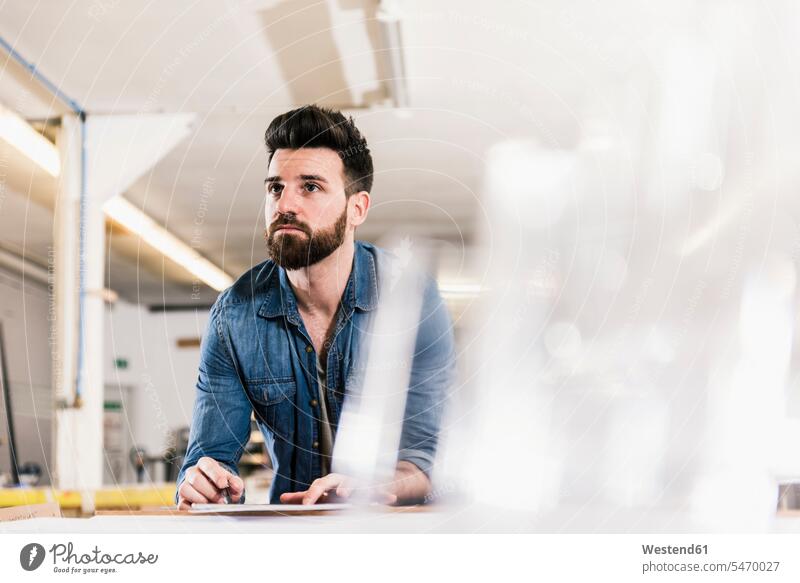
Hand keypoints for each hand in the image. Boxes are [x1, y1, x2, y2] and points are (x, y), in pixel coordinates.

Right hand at [177, 457, 243, 509]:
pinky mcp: (181, 499)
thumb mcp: (232, 481)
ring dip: (199, 499)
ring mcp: (185, 485)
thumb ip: (236, 483)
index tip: (224, 485)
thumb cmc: (222, 483)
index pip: (208, 466)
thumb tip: (236, 487)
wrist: (213, 490)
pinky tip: (202, 510)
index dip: (216, 475)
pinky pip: (181, 504)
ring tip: (211, 505)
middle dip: (209, 491)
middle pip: (196, 478)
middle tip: (220, 500)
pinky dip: (191, 509)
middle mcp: (192, 472)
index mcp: (205, 463)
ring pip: (185, 489)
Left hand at [278, 462, 429, 505]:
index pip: (317, 485)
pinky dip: (384, 495)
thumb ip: (304, 496)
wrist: (368, 483)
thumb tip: (282, 498)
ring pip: (352, 483)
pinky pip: (378, 491)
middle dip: (321, 488)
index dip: (310, 493)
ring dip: (347, 488)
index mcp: (329, 482)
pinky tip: (390, 498)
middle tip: (311, 499)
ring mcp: (358, 483)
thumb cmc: (341, 491)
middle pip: (330, 480)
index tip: (304, 504)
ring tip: (342, 494)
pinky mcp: (374, 489)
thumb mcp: (323, 495)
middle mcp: (342, 480)